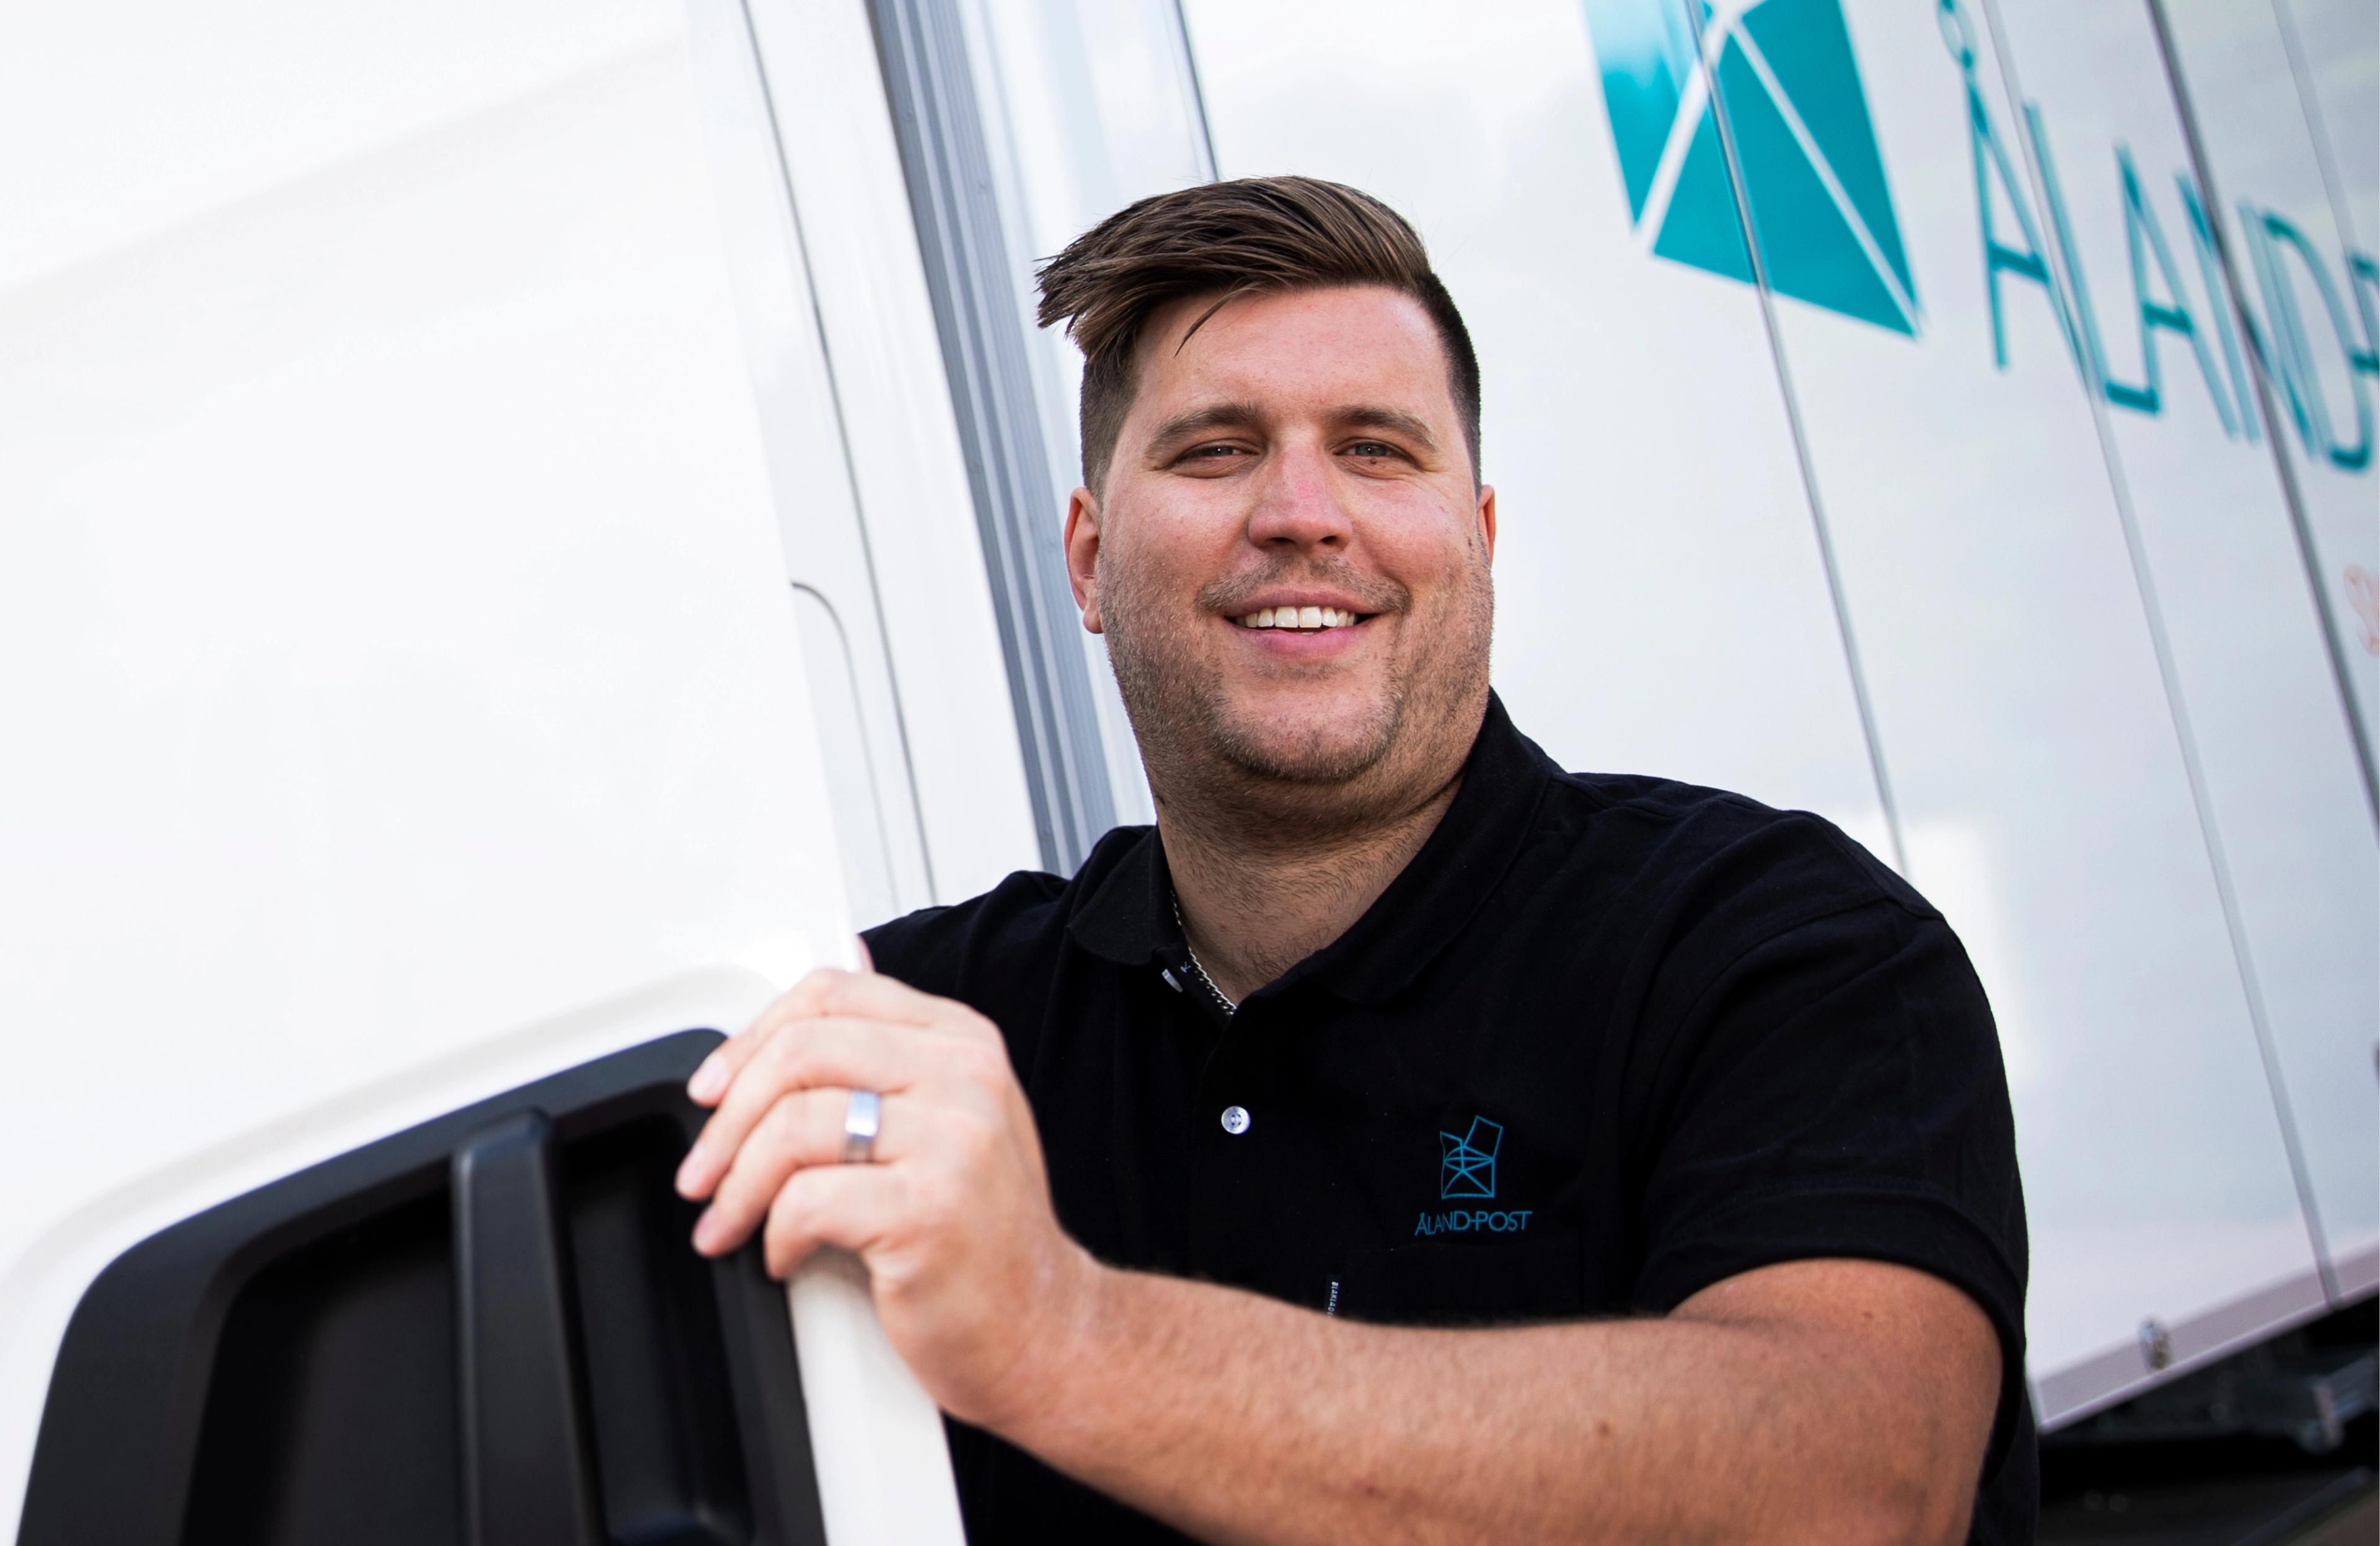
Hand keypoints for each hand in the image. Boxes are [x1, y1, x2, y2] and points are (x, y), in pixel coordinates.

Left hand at [673, 965, 1098, 1428]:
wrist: (1040, 1327)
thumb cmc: (985, 1233)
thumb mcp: (951, 1115)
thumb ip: (888, 1049)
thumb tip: (843, 962)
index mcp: (963, 1041)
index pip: (832, 995)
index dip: (751, 1039)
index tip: (713, 1089)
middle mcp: (964, 1077)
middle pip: (801, 1052)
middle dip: (726, 1120)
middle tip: (703, 1172)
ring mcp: (953, 1140)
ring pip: (792, 1126)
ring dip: (736, 1186)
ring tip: (730, 1221)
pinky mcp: (928, 1211)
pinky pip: (807, 1202)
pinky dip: (775, 1236)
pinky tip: (785, 1254)